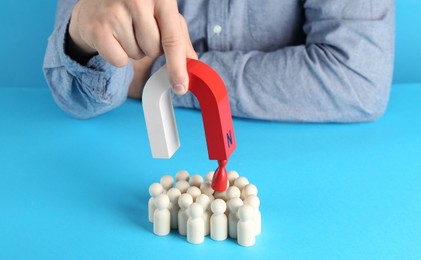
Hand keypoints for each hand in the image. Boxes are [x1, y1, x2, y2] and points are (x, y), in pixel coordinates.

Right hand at [68, 0, 196, 94]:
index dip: (178, 66)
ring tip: (125, 29)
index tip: (181, 86)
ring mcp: (115, 12)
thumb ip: (180, 38)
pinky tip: (112, 37)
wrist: (96, 3)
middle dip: (150, 47)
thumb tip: (193, 64)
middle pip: (155, 50)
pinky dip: (118, 55)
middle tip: (139, 29)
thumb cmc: (136, 9)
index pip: (172, 38)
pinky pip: (119, 60)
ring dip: (134, 49)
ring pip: (137, 55)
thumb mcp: (162, 14)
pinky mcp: (97, 28)